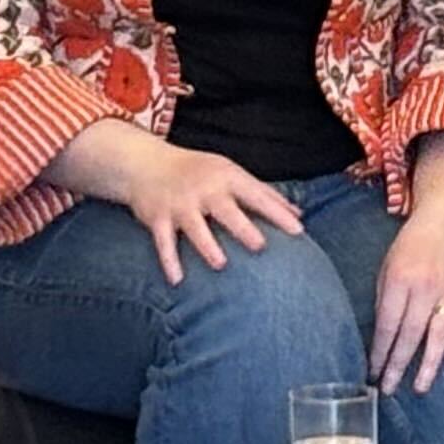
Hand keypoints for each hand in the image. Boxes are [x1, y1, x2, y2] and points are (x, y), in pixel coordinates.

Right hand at [112, 140, 300, 285]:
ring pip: (195, 227)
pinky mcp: (158, 218)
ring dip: (207, 246)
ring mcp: (180, 204)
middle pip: (226, 210)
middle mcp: (204, 190)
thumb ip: (264, 194)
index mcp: (227, 178)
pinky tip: (177, 280)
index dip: (278, 213)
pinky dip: (169, 261)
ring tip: (221, 265)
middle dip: (242, 228)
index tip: (298, 231)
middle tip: (260, 246)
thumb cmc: (199, 171)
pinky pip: (163, 242)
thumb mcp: (231, 174)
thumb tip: (298, 213)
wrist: (145, 163)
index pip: (257, 195)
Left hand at [369, 203, 443, 391]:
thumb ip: (385, 299)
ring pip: (440, 335)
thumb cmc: (414, 243)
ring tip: (420, 386)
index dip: (379, 353)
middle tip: (389, 388)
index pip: (387, 326)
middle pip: (410, 336)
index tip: (373, 372)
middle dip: (398, 366)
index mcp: (400, 280)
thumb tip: (381, 336)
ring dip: (429, 364)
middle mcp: (426, 287)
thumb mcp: (387, 266)